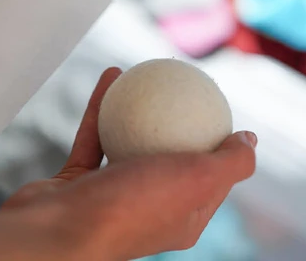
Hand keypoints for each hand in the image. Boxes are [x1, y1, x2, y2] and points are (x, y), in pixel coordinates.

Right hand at [3, 68, 256, 260]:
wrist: (54, 230)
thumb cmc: (129, 208)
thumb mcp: (199, 181)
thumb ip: (232, 163)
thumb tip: (251, 140)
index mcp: (182, 217)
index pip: (211, 178)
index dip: (220, 143)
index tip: (217, 107)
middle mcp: (148, 208)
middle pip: (169, 158)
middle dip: (177, 122)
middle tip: (181, 87)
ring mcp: (111, 196)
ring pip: (129, 143)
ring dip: (137, 108)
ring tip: (146, 74)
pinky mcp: (79, 182)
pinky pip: (95, 136)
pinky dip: (102, 107)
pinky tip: (112, 75)